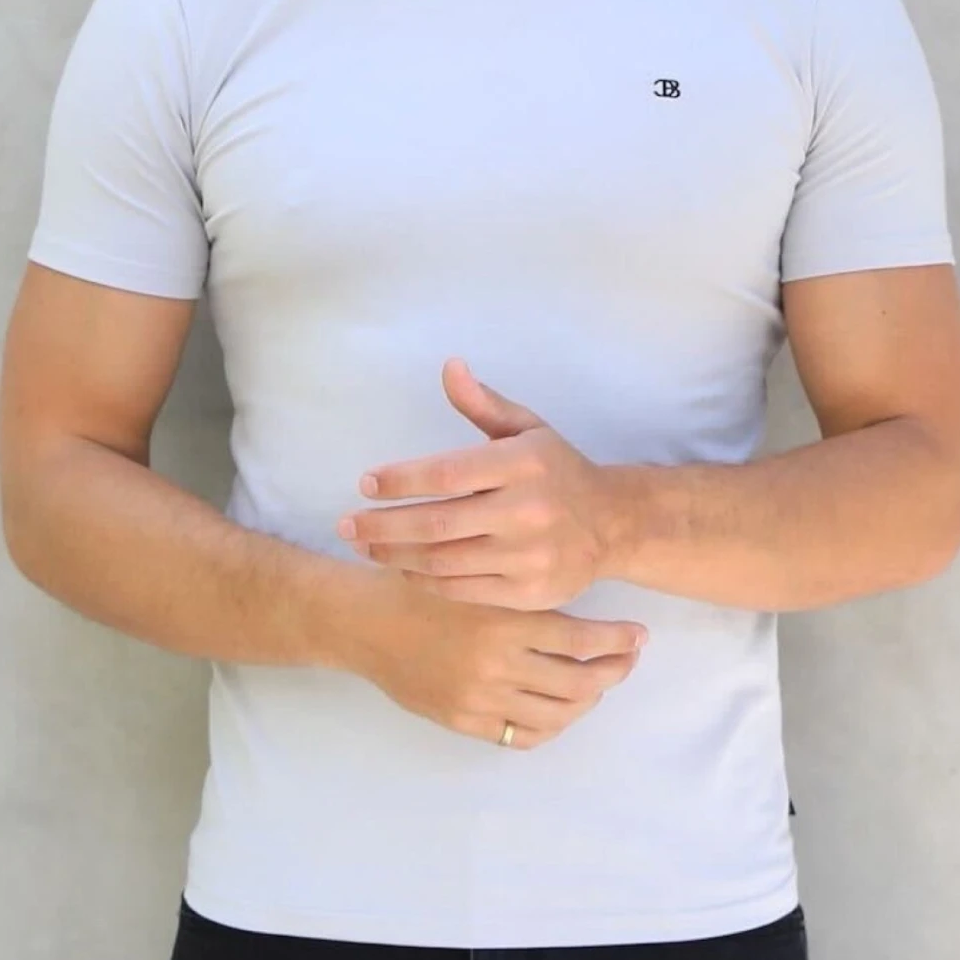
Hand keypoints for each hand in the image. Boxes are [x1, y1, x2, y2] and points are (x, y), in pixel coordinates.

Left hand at [335, 357, 630, 613]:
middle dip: (383, 525)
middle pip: (437, 523)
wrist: (613, 525)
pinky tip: (404, 569)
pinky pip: (463, 590)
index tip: (365, 482)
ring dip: (395, 555)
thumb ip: (484, 404)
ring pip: (444, 561)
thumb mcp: (528, 429)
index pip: (447, 473)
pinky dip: (425, 581)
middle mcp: (526, 511)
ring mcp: (528, 557)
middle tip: (345, 524)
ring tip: (365, 546)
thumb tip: (450, 367)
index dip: (400, 479)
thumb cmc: (558, 471)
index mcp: (522, 463)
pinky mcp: (528, 593)